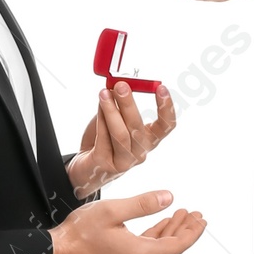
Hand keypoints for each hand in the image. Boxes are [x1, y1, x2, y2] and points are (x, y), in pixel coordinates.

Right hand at [48, 188, 205, 253]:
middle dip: (186, 230)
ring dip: (173, 231)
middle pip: (172, 248)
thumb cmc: (80, 233)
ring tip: (183, 214)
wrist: (59, 252)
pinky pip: (149, 249)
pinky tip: (162, 223)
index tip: (202, 220)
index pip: (177, 245)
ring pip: (161, 248)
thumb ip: (143, 204)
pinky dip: (158, 235)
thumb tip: (169, 197)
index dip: (192, 232)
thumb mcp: (113, 210)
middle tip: (197, 214)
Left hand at [67, 80, 176, 199]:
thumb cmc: (103, 141)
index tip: (162, 88)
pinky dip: (101, 120)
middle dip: (129, 104)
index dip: (167, 108)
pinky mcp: (106, 165)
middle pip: (138, 127)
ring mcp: (125, 161)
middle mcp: (140, 152)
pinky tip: (99, 106)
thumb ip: (117, 105)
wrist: (86, 168)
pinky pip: (104, 139)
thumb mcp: (113, 119)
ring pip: (121, 134)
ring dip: (112, 110)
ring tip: (104, 93)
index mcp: (149, 140)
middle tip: (121, 85)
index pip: (166, 126)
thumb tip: (116, 86)